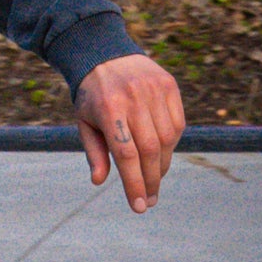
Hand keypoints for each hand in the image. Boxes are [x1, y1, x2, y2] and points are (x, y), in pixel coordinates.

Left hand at [74, 54, 184, 212]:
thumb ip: (94, 152)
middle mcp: (134, 99)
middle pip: (150, 150)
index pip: (126, 155)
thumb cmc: (92, 97)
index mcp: (108, 110)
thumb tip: (98, 181)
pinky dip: (172, 144)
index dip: (134, 183)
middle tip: (149, 200)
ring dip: (163, 165)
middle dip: (151, 180)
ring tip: (154, 180)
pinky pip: (177, 124)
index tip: (139, 206)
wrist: (105, 55)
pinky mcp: (169, 86)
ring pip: (168, 139)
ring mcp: (154, 90)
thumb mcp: (84, 123)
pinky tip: (161, 155)